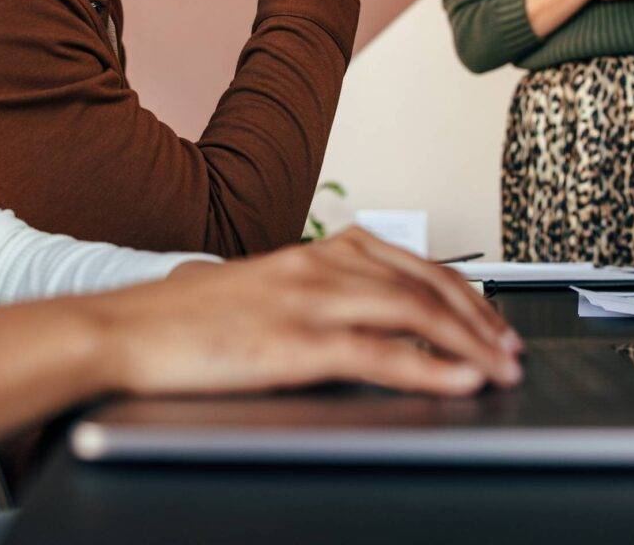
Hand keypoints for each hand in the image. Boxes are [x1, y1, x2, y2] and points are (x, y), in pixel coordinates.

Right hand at [91, 227, 522, 397]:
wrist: (122, 331)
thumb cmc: (181, 321)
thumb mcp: (258, 294)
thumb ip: (309, 298)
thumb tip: (357, 325)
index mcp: (311, 252)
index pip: (407, 262)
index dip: (459, 291)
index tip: (489, 318)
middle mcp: (317, 265)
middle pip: (423, 283)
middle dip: (478, 317)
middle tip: (511, 348)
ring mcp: (307, 302)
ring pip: (412, 311)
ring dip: (469, 341)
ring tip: (502, 368)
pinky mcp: (293, 343)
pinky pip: (378, 353)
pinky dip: (428, 366)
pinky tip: (458, 381)